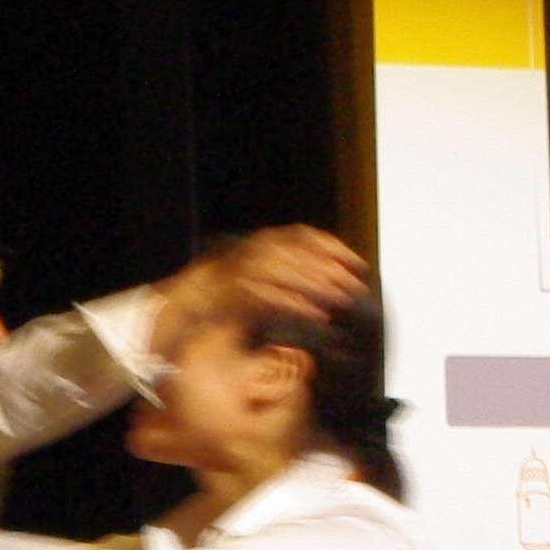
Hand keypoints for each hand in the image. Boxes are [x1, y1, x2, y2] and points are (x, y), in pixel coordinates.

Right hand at [160, 225, 368, 338]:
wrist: (192, 297)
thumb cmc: (232, 288)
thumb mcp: (266, 271)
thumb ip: (292, 269)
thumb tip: (332, 275)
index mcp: (265, 241)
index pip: (304, 236)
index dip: (333, 247)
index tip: (356, 261)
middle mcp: (256, 250)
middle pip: (302, 255)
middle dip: (331, 270)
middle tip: (354, 285)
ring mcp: (245, 269)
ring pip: (290, 273)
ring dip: (318, 286)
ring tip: (340, 299)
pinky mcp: (238, 291)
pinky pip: (273, 296)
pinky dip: (297, 305)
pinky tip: (316, 314)